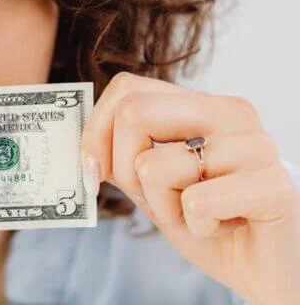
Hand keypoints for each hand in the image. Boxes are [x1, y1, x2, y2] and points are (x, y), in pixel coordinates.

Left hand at [81, 73, 299, 304]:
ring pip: (154, 165)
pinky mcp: (273, 185)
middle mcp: (232, 112)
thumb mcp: (153, 183)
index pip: (127, 87)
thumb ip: (122, 156)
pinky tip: (224, 226)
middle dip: (123, 168)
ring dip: (165, 208)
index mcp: (202, 103)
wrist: (265, 268)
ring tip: (201, 214)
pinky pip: (195, 201)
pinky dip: (197, 226)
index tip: (94, 170)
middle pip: (134, 114)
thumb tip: (83, 147)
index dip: (96, 130)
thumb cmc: (208, 221)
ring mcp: (256, 145)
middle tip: (154, 198)